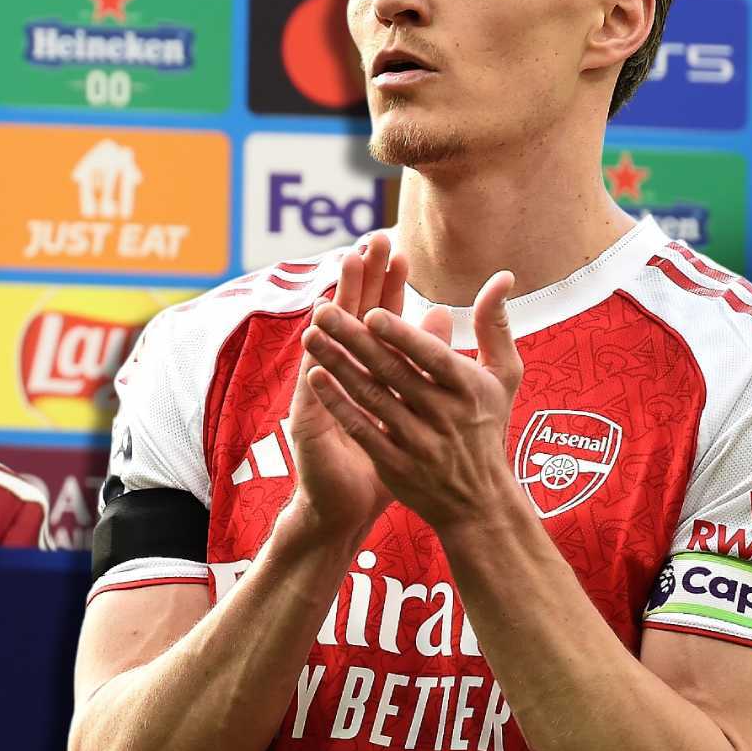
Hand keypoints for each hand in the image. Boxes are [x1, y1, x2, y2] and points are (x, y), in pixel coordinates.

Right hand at [284, 233, 408, 541]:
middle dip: (360, 280)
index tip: (396, 251)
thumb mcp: (412, 408)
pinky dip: (313, 362)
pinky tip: (312, 338)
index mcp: (369, 369)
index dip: (387, 284)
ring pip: (329, 342)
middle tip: (368, 244)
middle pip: (352, 317)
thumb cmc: (383, 459)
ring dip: (334, 309)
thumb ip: (426, 363)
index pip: (378, 315)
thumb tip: (443, 318)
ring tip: (341, 271)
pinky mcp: (308, 420)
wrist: (345, 506)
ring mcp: (321, 394)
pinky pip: (312, 387)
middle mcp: (343, 374)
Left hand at [301, 270, 524, 532]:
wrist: (478, 501)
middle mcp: (444, 416)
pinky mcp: (395, 465)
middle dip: (355, 339)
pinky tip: (314, 379)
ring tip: (311, 334)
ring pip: (372, 397)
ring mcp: (418, 443)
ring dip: (338, 365)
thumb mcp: (503, 376)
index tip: (372, 311)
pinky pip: (362, 429)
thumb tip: (502, 275)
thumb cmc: (488, 424)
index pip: (433, 357)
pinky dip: (338, 404)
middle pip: (394, 373)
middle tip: (323, 310)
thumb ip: (495, 325)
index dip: (403, 336)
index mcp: (470, 389)